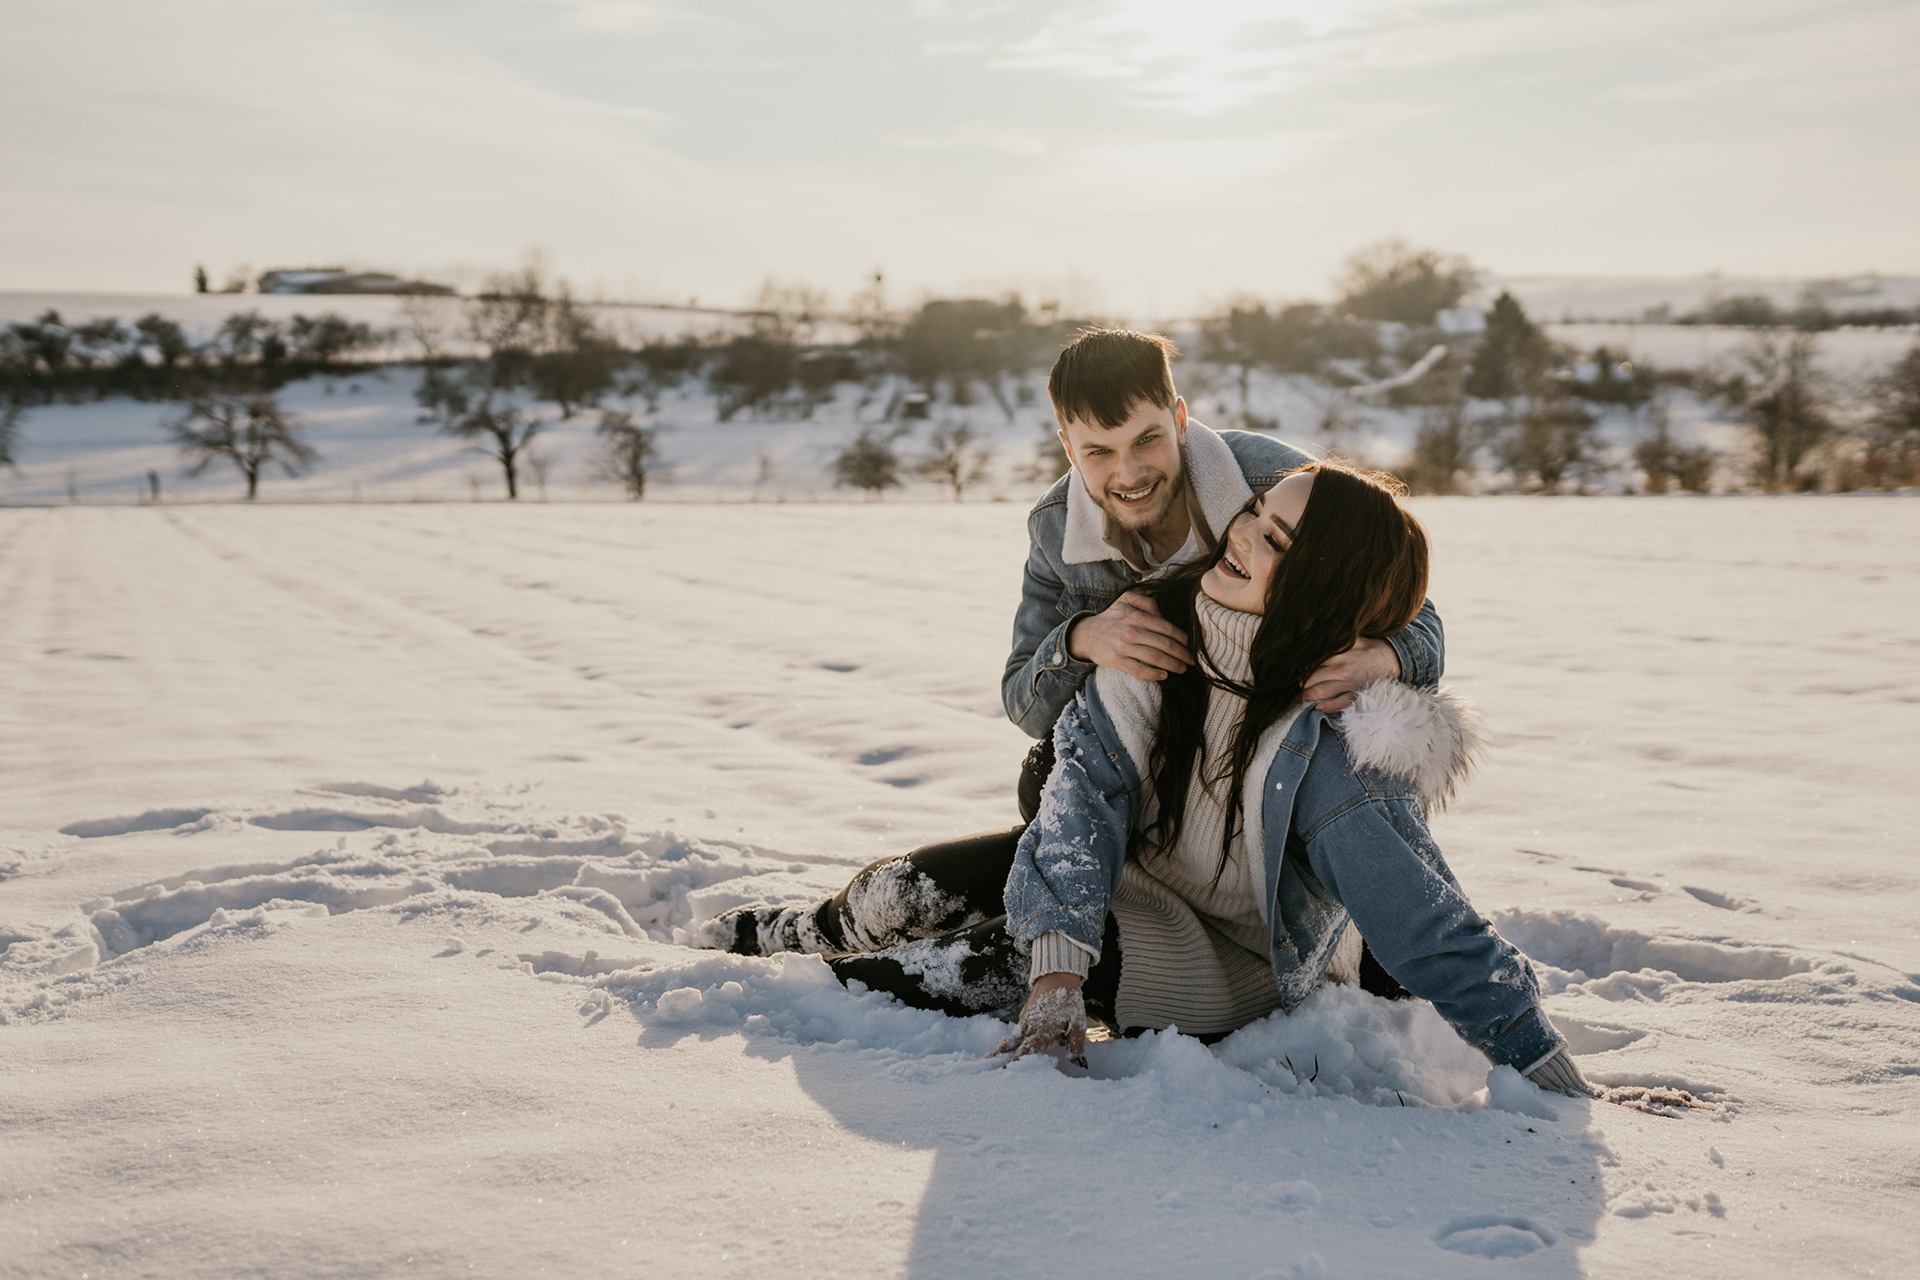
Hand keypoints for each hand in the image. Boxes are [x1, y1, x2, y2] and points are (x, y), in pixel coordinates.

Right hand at [992, 973, 1087, 1066]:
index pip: (1025, 1052)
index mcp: (1041, 1032)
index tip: (1005, 1074)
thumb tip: (1080, 1064)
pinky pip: (1015, 1032)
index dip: (1015, 1064)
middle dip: (997, 1058)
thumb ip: (1076, 1045)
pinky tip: (1004, 1049)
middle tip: (985, 1070)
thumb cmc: (1069, 1001)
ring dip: (999, 1050)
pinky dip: (1008, 1042)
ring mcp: (1024, 1021)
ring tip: (987, 1062)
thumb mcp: (1077, 1024)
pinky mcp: (1024, 1015)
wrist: (1057, 976)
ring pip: (1009, 1039)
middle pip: (1009, 1046)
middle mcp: (1029, 1028)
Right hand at [1067, 592, 1190, 680]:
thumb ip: (1147, 602)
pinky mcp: (1117, 660)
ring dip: (1172, 665)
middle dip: (1182, 654)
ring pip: (1155, 657)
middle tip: (1192, 660)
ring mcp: (1124, 646)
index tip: (1192, 645)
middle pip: (1164, 644)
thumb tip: (1164, 614)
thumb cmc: (1112, 618)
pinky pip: (1139, 669)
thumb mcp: (1126, 600)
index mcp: (1137, 616)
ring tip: (1182, 669)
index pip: (1167, 627)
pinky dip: (1154, 674)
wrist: (1086, 634)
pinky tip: (1163, 675)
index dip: (1183, 638)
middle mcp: (1132, 630)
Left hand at [1303, 636, 1399, 711]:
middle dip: (1300, 683)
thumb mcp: (1354, 639)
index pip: (1310, 663)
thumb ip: (1335, 641)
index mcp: (1338, 655)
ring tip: (1299, 696)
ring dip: (1307, 696)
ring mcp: (1348, 686)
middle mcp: (1340, 672)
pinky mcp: (1356, 695)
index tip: (1293, 668)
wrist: (1396, 660)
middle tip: (1294, 683)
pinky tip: (1317, 707)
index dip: (1300, 666)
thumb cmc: (1373, 648)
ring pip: (1319, 694)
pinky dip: (1326, 707)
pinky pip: (1337, 705)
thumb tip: (1316, 638)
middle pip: (1310, 680)